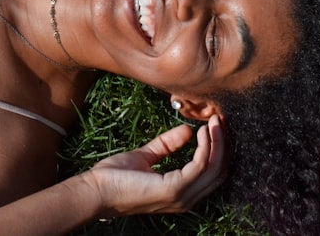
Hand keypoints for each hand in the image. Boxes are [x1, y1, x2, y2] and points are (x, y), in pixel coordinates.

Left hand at [87, 115, 227, 217]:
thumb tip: (187, 130)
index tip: (216, 125)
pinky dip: (205, 147)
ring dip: (218, 142)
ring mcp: (181, 197)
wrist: (95, 190)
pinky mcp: (173, 189)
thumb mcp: (146, 156)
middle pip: (220, 172)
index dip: (219, 149)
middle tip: (221, 120)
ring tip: (216, 121)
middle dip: (224, 144)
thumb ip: (167, 145)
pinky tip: (202, 132)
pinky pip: (200, 166)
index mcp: (181, 193)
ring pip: (214, 169)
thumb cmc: (114, 177)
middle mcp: (186, 199)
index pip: (212, 174)